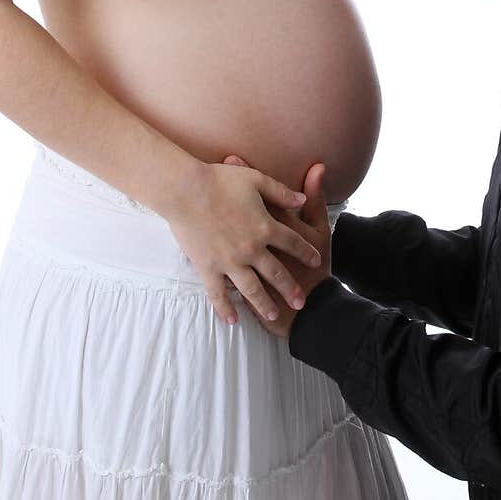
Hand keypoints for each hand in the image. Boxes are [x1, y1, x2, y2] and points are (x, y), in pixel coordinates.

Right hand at [164, 160, 322, 326]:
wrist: (185, 190)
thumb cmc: (219, 180)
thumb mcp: (256, 180)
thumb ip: (281, 192)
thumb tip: (302, 200)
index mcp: (265, 225)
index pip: (293, 242)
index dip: (306, 252)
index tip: (315, 262)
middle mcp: (251, 248)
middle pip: (277, 273)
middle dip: (290, 289)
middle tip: (301, 303)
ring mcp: (230, 261)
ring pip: (252, 289)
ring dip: (264, 304)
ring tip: (274, 315)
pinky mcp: (208, 267)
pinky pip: (219, 293)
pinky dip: (225, 308)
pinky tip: (233, 320)